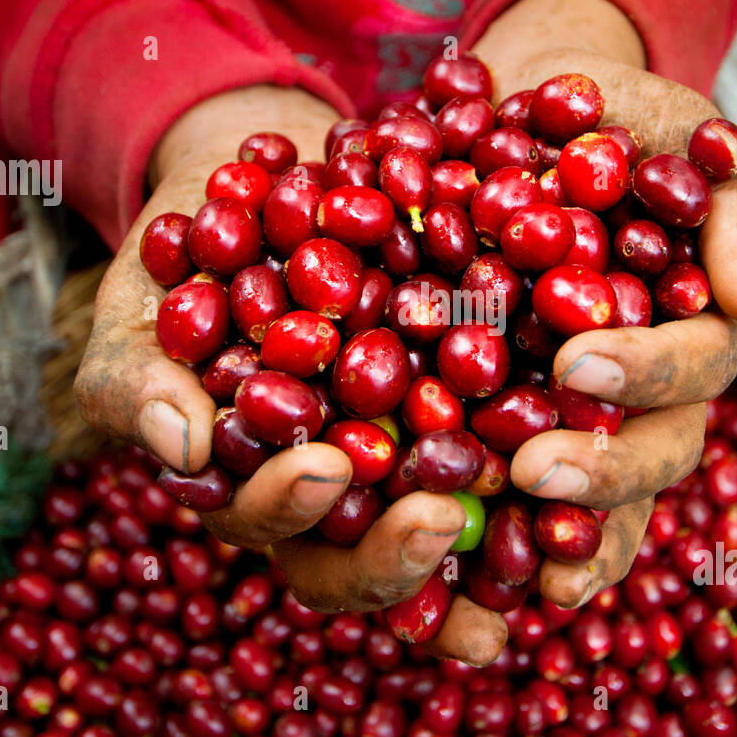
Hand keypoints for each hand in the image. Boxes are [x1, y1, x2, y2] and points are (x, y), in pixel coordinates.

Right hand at [73, 85, 507, 664]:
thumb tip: (182, 451)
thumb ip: (139, 378)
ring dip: (499, 546)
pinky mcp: (478, 405)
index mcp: (257, 486)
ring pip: (453, 522)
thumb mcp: (143, 304)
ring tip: (546, 546)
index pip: (271, 528)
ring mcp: (412, 453)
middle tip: (439, 517)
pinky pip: (519, 441)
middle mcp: (344, 491)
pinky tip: (597, 440)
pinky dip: (556, 456)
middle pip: (367, 558)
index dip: (292, 515)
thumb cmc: (191, 250)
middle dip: (399, 556)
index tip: (322, 466)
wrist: (274, 179)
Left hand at [471, 0, 736, 608]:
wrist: (528, 121)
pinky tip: (466, 573)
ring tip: (522, 571)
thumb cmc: (618, 124)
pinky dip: (504, 542)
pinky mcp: (518, 426)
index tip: (579, 361)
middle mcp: (651, 390)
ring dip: (566, 539)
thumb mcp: (683, 135)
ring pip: (601, 503)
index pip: (693, 363)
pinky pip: (523, 499)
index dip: (647, 370)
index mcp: (697, 326)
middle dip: (603, 472)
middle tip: (533, 471)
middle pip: (653, 454)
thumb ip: (736, 201)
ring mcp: (589, 416)